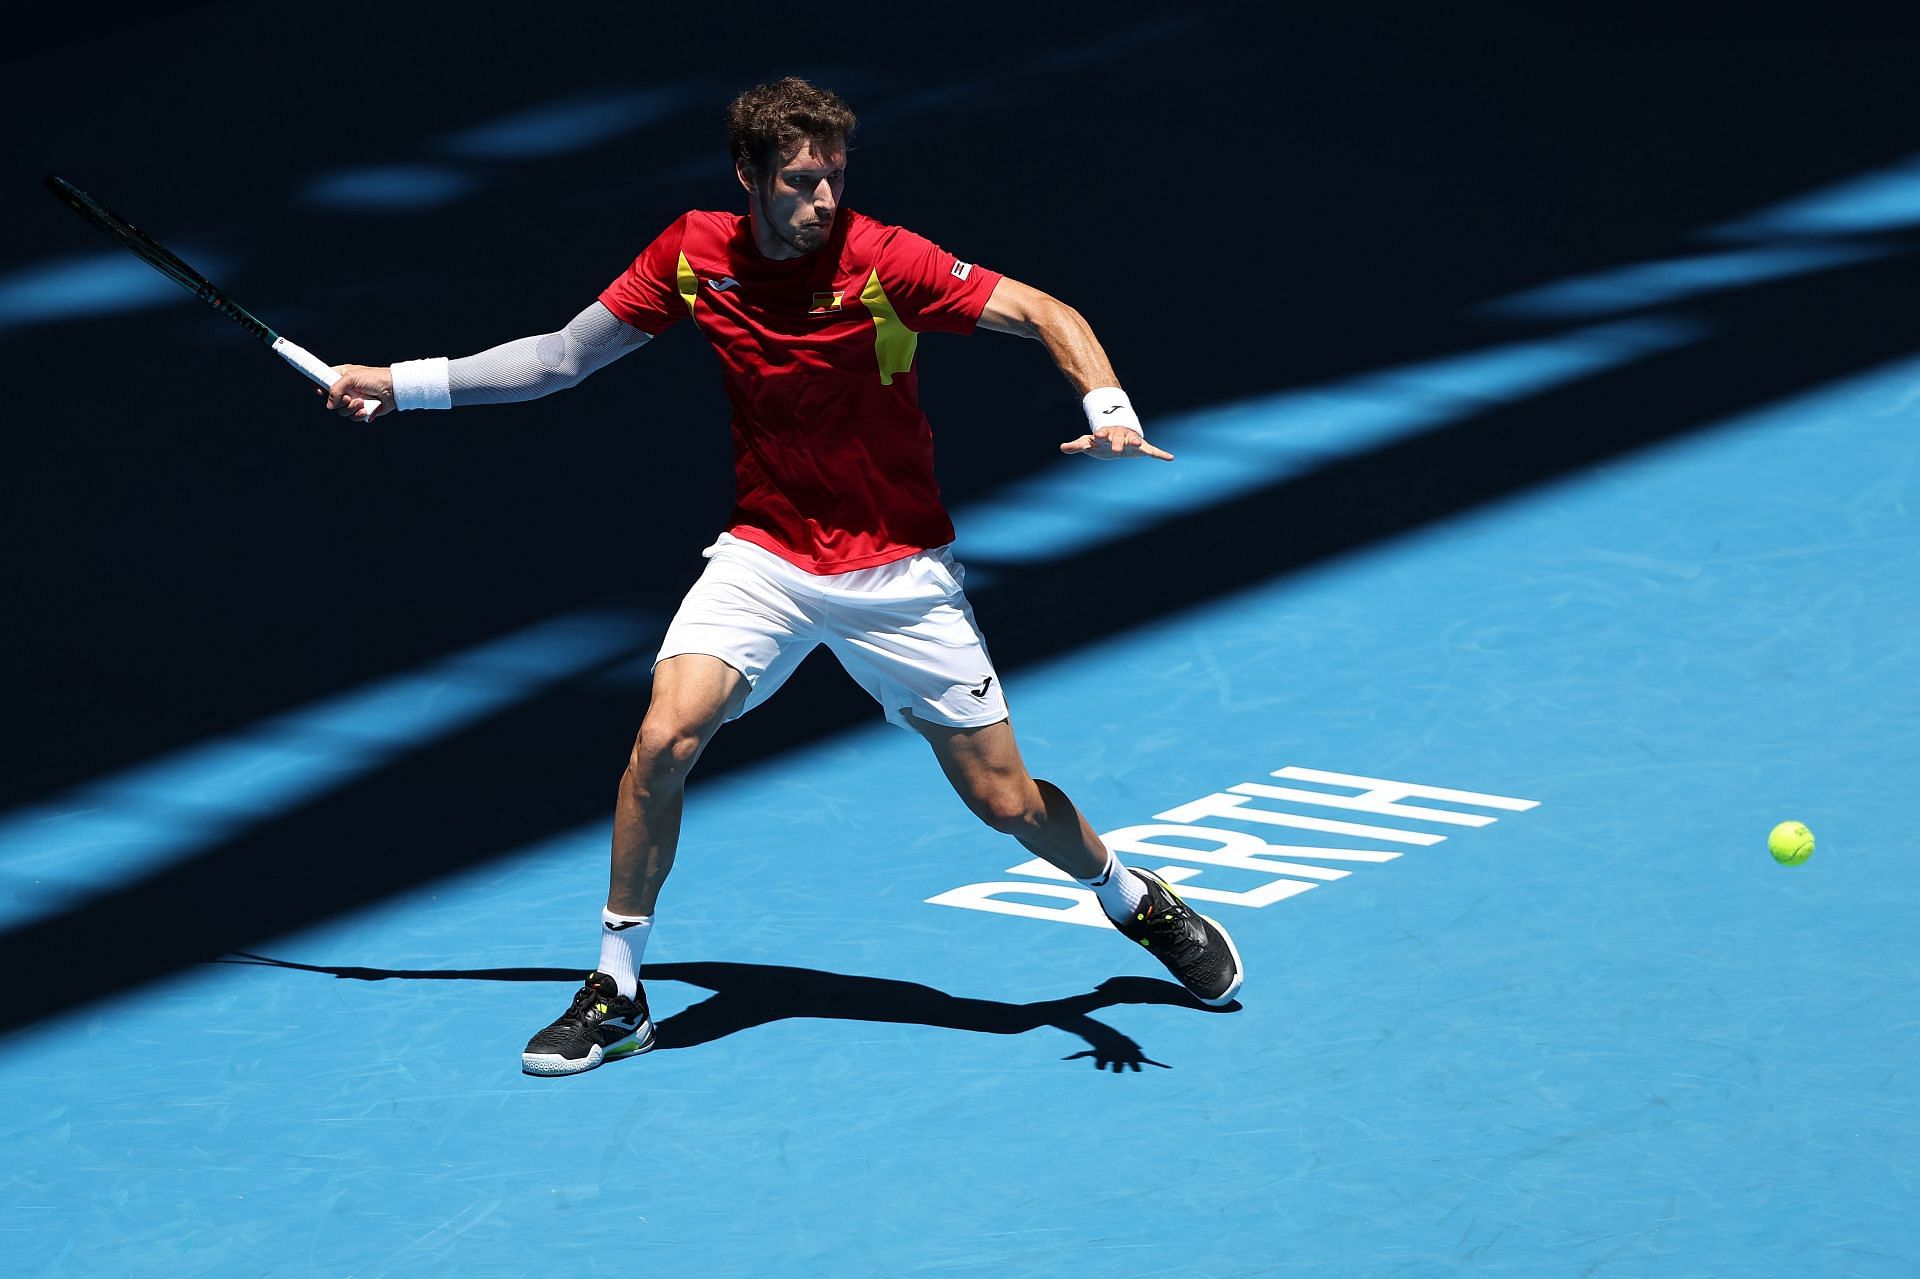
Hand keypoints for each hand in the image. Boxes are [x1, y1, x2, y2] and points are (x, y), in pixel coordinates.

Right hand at [318, 364, 394, 421]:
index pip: (323, 381)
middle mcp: (346, 389)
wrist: (393, 389)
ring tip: (361, 402)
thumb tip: (329, 404)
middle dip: (340, 402)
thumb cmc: (375, 378)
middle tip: (349, 398)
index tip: (319, 392)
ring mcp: (353, 400)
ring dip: (351, 409)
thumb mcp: (351, 378)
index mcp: (341, 376)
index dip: (319, 387)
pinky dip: (358, 415)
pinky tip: (365, 410)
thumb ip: (336, 389)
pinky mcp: (362, 410)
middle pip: (331, 401)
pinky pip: (353, 417)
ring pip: (342, 411)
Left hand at [1059, 424, 1173, 460]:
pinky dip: (1161, 454)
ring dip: (1137, 443)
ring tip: (1139, 444)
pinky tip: (1170, 458)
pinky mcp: (1142, 448)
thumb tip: (1062, 447)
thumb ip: (1076, 446)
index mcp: (1107, 434)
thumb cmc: (1100, 441)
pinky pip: (1152, 451)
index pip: (1102, 434)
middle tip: (1116, 449)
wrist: (1116, 438)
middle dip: (1118, 442)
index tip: (1096, 436)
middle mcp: (1120, 436)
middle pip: (1119, 438)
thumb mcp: (1087, 443)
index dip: (1100, 435)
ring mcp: (1132, 441)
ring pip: (1135, 441)